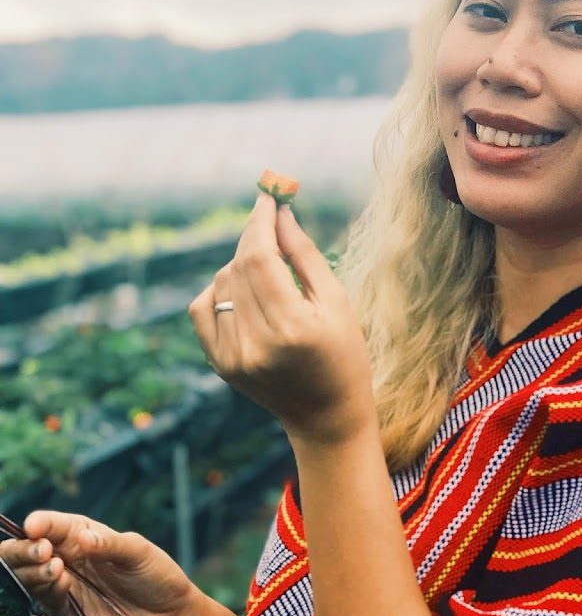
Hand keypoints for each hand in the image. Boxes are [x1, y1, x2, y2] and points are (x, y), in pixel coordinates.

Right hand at [0, 510, 192, 615]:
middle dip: (23, 548)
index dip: (40, 523)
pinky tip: (61, 583)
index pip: (52, 525)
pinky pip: (44, 603)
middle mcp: (67, 559)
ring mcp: (64, 588)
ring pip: (28, 577)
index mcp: (83, 535)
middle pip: (28, 551)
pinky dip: (47, 592)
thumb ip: (110, 545)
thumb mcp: (139, 552)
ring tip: (54, 567)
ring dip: (33, 571)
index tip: (33, 526)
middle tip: (41, 550)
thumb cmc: (156, 576)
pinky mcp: (65, 615)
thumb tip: (83, 537)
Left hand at [188, 194, 375, 447]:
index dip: (260, 221)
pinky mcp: (220, 364)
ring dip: (241, 263)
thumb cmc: (344, 354)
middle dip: (253, 236)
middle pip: (239, 266)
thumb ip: (304, 255)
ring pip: (221, 282)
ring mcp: (233, 357)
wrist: (327, 417)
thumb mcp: (337, 302)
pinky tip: (243, 291)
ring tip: (270, 270)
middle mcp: (256, 343)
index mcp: (292, 328)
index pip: (261, 258)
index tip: (267, 198)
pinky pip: (203, 307)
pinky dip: (219, 289)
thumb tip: (280, 213)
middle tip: (269, 219)